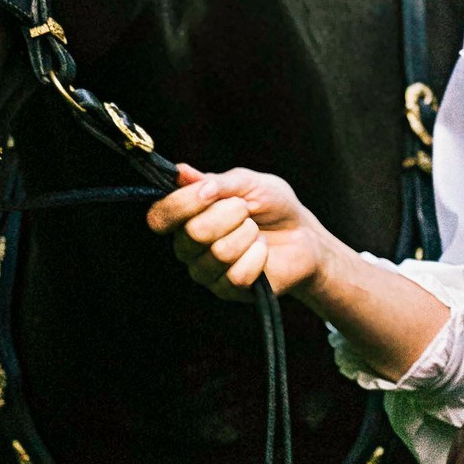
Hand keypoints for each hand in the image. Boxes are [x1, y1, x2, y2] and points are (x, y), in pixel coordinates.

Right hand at [145, 164, 335, 304]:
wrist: (304, 236)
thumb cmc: (273, 206)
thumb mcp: (248, 183)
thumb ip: (216, 181)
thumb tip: (181, 173)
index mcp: (185, 216)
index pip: (160, 217)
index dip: (180, 204)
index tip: (210, 192)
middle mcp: (188, 246)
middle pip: (192, 234)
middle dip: (228, 215)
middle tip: (245, 210)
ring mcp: (206, 270)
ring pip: (218, 254)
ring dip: (246, 235)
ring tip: (255, 230)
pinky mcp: (228, 290)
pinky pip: (236, 275)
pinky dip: (257, 257)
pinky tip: (262, 251)